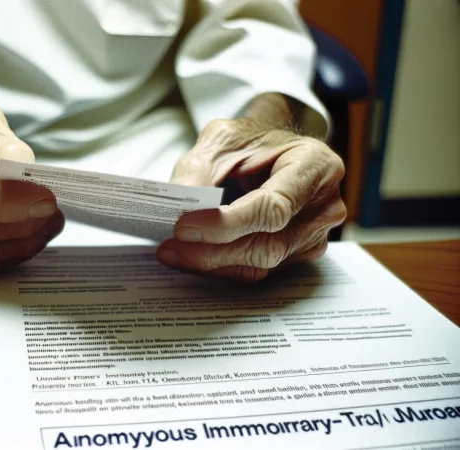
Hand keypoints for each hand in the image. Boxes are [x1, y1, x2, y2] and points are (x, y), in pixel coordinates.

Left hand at [158, 118, 346, 281]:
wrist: (270, 152)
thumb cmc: (252, 142)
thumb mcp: (222, 140)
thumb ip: (199, 170)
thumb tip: (179, 208)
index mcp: (315, 166)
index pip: (272, 207)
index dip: (226, 223)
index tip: (184, 226)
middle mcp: (323, 206)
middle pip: (268, 244)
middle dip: (212, 250)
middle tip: (169, 246)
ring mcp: (315, 235)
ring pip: (261, 264)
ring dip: (212, 263)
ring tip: (172, 252)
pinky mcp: (298, 254)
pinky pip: (259, 270)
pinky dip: (222, 266)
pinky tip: (193, 256)